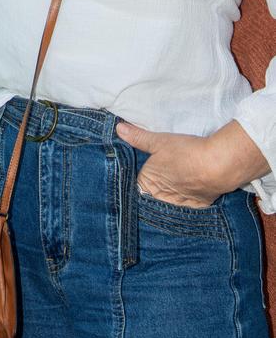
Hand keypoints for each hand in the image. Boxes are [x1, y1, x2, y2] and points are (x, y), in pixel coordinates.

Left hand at [117, 119, 269, 208]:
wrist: (218, 165)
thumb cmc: (185, 152)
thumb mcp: (159, 141)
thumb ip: (138, 137)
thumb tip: (119, 129)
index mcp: (149, 183)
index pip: (135, 187)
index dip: (135, 180)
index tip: (136, 174)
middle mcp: (162, 197)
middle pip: (151, 197)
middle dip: (151, 191)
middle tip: (156, 178)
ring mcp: (180, 203)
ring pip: (168, 204)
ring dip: (168, 197)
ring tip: (171, 185)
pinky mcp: (198, 206)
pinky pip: (186, 207)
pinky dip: (185, 201)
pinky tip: (187, 191)